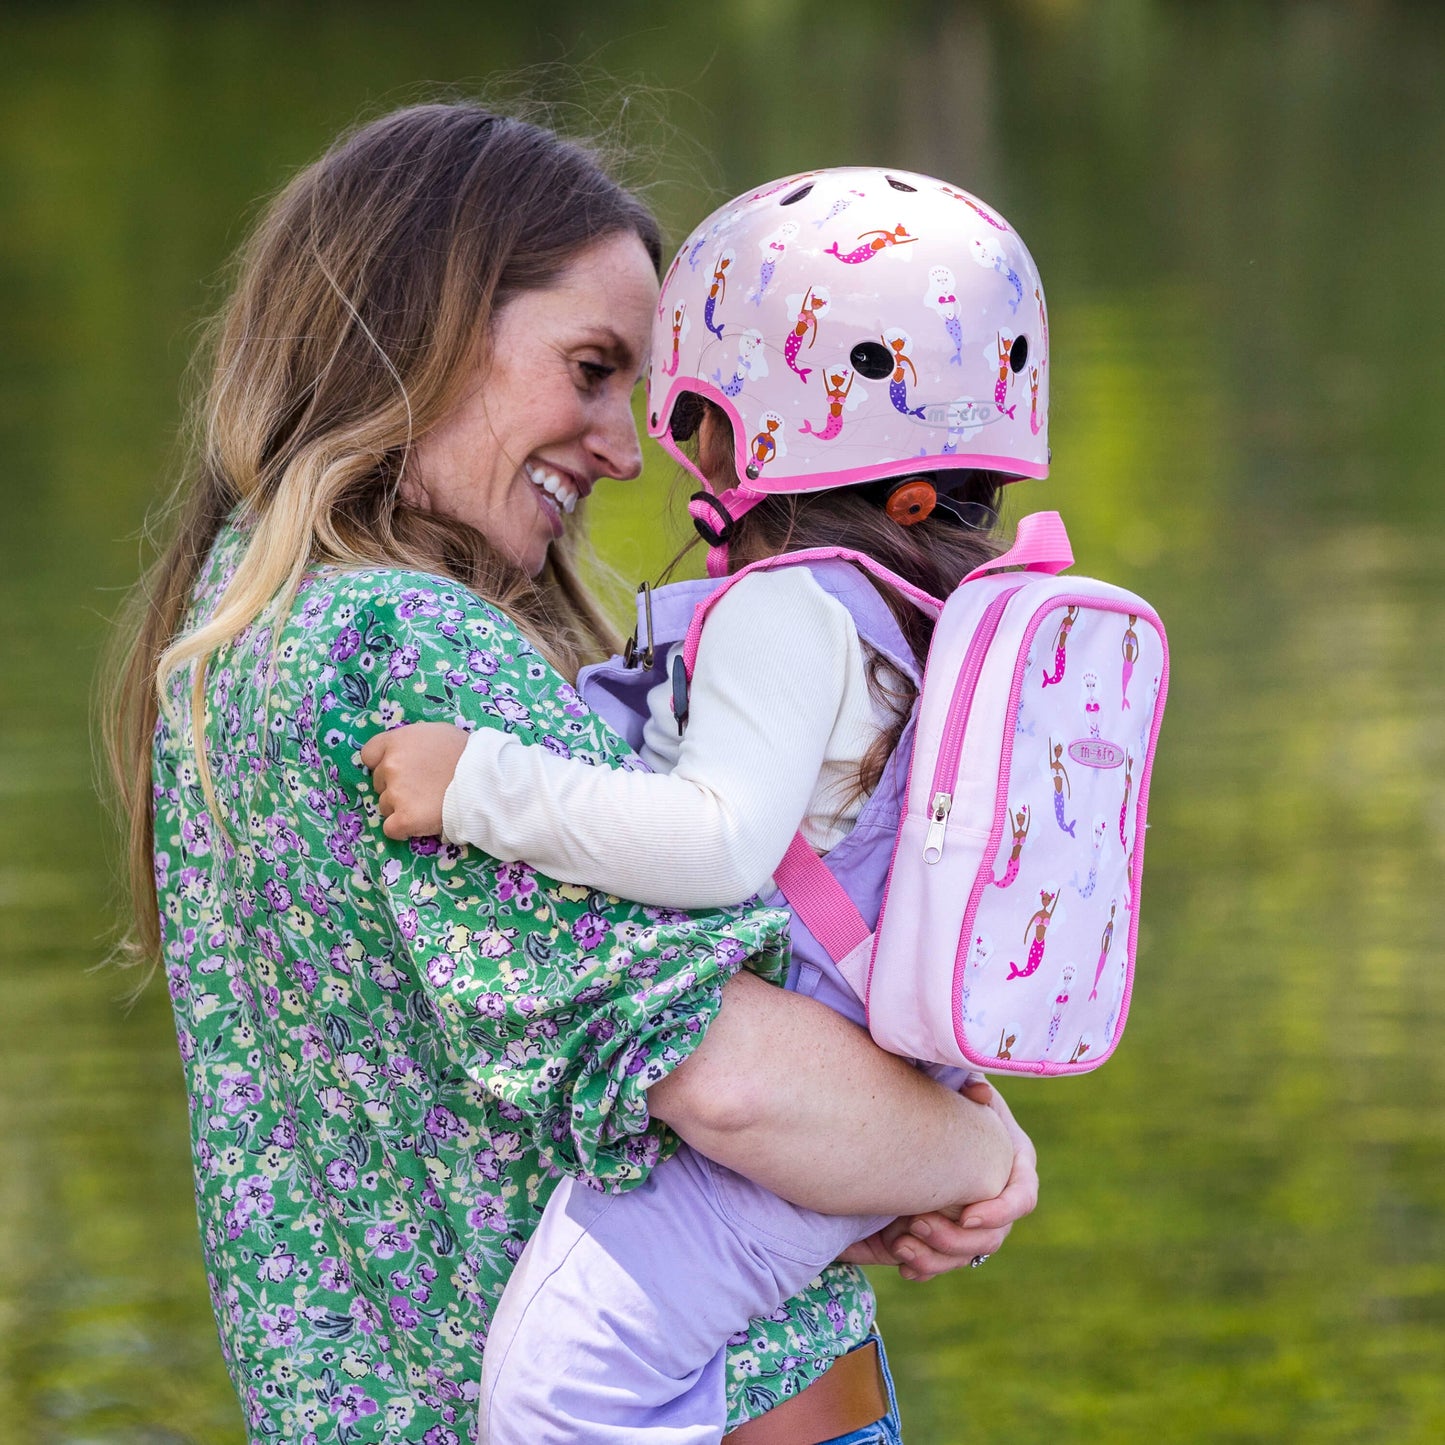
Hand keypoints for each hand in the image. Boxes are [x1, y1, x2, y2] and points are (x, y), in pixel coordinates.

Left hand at [359, 722, 469, 839]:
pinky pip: (391, 829)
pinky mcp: (405, 818)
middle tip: (424, 788)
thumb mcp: (437, 733)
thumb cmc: (467, 752)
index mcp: (397, 741)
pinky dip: (404, 829)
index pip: (369, 755)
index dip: (383, 764)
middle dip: (396, 786)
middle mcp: (391, 765)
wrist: (485, 779)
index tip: (401, 771)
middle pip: (379, 783)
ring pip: (385, 806)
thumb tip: (409, 753)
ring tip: (429, 804)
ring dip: (402, 808)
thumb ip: (414, 743)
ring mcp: (396, 793)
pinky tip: (422, 821)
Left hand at [839, 1085, 1037, 1281]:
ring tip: (900, 1246)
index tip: (967, 1214)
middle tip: (916, 1224)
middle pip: (993, 1236)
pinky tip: (901, 1264)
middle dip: (956, 1238)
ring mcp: (978, 1219)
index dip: (999, 1210)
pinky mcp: (953, 1232)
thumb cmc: (950, 1093)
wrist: (924, 1114)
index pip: (1022, 1197)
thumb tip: (977, 1090)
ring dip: (936, 1257)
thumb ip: (970, 1083)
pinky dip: (924, 1266)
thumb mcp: (962, 1080)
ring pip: (968, 1255)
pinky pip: (944, 1261)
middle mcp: (1001, 1197)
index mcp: (1015, 1161)